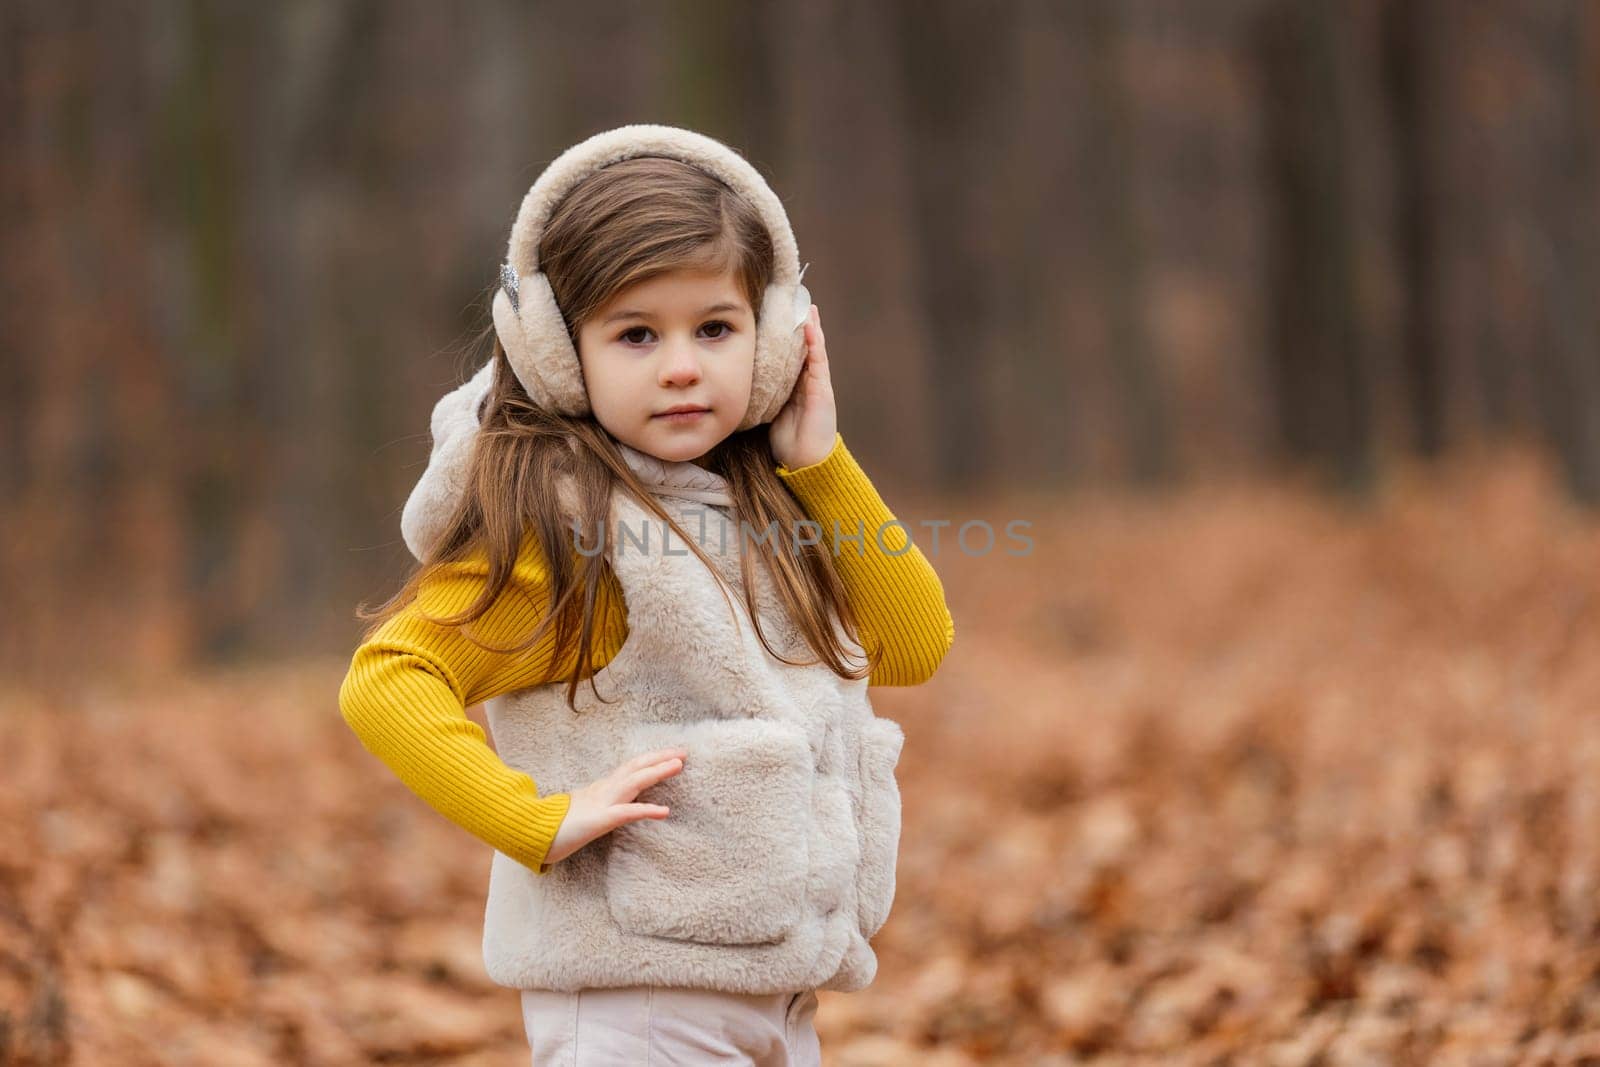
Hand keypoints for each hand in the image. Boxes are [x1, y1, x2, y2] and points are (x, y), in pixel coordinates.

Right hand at [541, 746, 687, 866]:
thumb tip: (615, 805)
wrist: (530, 833)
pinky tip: (665, 811)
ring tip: (679, 765)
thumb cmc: (555, 825)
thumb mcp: (584, 811)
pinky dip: (646, 810)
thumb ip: (600, 806)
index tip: (672, 754)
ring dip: (657, 773)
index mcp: (601, 788)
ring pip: (634, 783)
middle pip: (635, 767)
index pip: (630, 768)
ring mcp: (601, 803)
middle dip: (660, 758)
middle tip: (684, 751)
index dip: (651, 759)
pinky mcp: (598, 821)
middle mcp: (603, 790)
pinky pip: (626, 813)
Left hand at [768, 304, 837, 470]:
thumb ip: (759, 396)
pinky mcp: (822, 389)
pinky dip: (815, 342)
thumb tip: (733, 383)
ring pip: (813, 348)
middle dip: (799, 324)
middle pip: (802, 346)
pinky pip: (818, 360)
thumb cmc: (786, 442)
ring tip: (806, 304)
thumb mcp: (766, 412)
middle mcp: (806, 381)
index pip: (788, 354)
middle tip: (794, 299)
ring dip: (810, 326)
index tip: (775, 313)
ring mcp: (816, 383)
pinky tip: (810, 325)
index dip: (783, 334)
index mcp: (793, 385)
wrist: (805, 462)